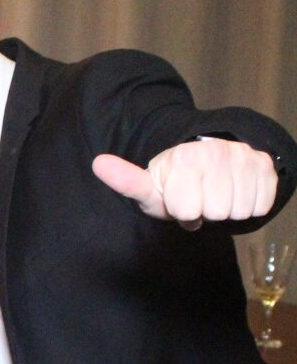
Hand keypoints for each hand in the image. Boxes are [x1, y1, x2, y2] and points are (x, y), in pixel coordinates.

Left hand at [93, 138, 278, 228]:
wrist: (212, 163)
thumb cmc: (176, 184)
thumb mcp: (150, 187)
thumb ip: (127, 180)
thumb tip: (98, 163)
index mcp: (183, 157)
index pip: (187, 209)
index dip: (182, 212)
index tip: (179, 199)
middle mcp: (215, 151)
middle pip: (216, 211)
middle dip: (206, 211)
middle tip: (200, 198)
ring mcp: (243, 156)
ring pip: (239, 209)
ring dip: (227, 209)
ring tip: (217, 195)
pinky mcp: (264, 164)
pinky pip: (260, 205)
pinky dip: (249, 205)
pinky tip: (237, 191)